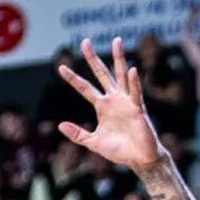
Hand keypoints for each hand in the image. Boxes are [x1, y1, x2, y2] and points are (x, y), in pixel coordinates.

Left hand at [57, 36, 161, 171]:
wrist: (139, 159)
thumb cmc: (119, 150)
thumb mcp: (94, 143)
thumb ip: (78, 134)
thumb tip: (60, 125)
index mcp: (102, 106)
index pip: (85, 88)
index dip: (73, 78)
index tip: (61, 67)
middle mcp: (114, 99)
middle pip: (101, 74)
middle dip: (93, 59)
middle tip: (85, 42)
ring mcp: (126, 101)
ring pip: (120, 75)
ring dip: (118, 58)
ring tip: (116, 41)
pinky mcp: (137, 108)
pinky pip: (135, 93)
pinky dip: (134, 82)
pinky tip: (132, 70)